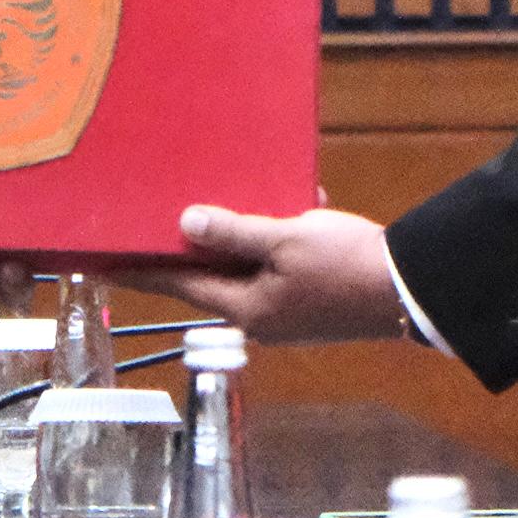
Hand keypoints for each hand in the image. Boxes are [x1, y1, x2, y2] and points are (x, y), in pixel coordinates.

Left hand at [163, 204, 410, 345]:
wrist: (411, 287)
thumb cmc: (346, 265)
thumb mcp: (286, 239)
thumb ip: (235, 232)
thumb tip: (185, 223)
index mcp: (248, 308)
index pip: (182, 286)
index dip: (144, 271)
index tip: (107, 262)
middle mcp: (261, 315)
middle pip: (211, 278)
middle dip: (187, 250)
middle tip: (149, 225)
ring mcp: (287, 310)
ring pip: (246, 268)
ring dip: (233, 238)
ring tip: (208, 207)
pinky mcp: (310, 298)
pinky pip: (277, 264)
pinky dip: (273, 237)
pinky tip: (280, 202)